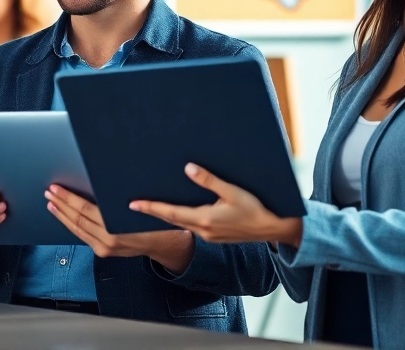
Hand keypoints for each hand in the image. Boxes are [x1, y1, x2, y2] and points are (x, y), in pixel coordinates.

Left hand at [46, 185, 194, 272]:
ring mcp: (103, 248)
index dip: (68, 198)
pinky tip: (63, 216)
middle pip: (77, 219)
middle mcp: (107, 240)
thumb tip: (96, 181)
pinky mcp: (102, 252)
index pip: (84, 210)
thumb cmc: (152, 220)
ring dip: (62, 215)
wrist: (160, 244)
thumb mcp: (138, 205)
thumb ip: (117, 199)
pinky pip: (82, 236)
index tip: (56, 188)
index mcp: (115, 227)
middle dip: (61, 204)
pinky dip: (70, 224)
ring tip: (51, 202)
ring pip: (76, 229)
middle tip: (49, 192)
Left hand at [130, 163, 302, 245]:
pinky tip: (174, 211)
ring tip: (149, 205)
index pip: (170, 213)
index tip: (133, 204)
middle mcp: (203, 230)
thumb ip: (209, 181)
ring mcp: (208, 235)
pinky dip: (178, 218)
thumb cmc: (255, 209)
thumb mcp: (232, 192)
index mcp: (205, 219)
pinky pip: (189, 226)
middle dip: (152, 212)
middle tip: (133, 204)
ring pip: (179, 224)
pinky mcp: (213, 235)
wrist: (271, 229)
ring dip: (164, 215)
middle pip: (170, 220)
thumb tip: (188, 168)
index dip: (151, 208)